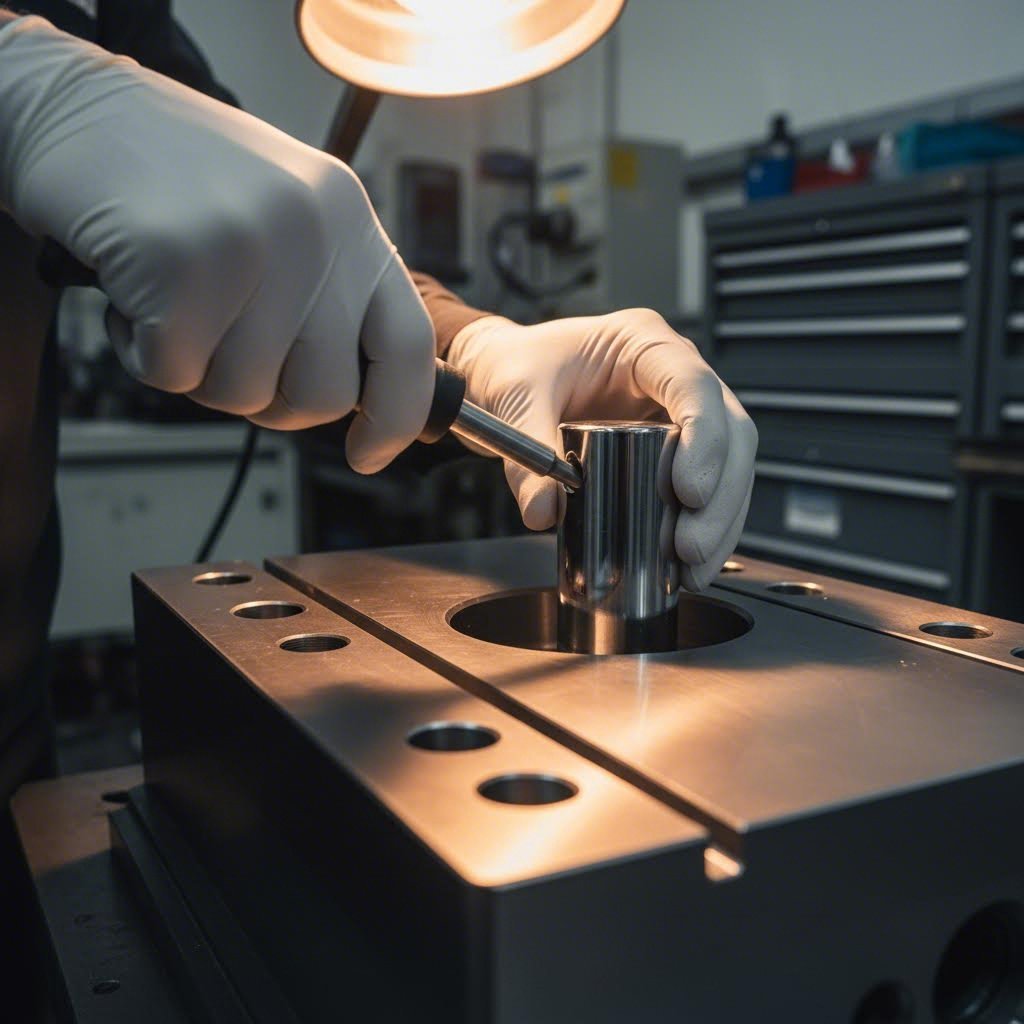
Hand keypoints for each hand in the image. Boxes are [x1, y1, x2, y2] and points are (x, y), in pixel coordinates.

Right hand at [0, 16, 433, 469]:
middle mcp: (316, 227)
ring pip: (244, 392)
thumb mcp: (288, 220)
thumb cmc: (180, 178)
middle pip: (324, 393)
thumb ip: (330, 298)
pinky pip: (174, 375)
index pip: (407, 345)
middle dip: (271, 399)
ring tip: (176, 302)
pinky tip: (135, 295)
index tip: (368, 453)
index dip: (395, 417)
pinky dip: (144, 353)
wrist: (77, 110)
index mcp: (352, 220)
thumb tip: (355, 397)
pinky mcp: (182, 262)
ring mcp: (252, 242)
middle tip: (228, 353)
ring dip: (198, 369)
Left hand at [447, 310, 756, 590]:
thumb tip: (545, 512)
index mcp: (643, 343)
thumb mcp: (514, 399)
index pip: (695, 385)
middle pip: (730, 432)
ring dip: (720, 522)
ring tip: (693, 568)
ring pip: (731, 465)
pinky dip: (705, 528)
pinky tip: (689, 566)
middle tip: (690, 545)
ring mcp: (677, 413)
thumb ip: (528, 455)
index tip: (689, 492)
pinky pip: (707, 488)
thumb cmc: (515, 365)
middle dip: (720, 496)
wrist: (501, 374)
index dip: (705, 440)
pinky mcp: (672, 450)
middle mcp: (673, 375)